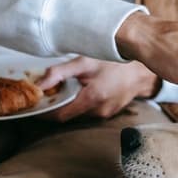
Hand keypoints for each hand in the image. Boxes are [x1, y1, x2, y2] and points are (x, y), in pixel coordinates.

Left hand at [37, 56, 158, 121]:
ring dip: (71, 104)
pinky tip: (87, 90)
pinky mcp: (110, 113)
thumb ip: (59, 73)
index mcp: (91, 99)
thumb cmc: (114, 63)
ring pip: (79, 113)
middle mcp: (98, 111)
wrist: (141, 71)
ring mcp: (105, 114)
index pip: (60, 116)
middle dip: (58, 106)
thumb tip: (39, 86)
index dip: (46, 113)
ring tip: (71, 88)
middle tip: (51, 93)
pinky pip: (89, 111)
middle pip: (69, 115)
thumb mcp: (84, 62)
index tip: (37, 104)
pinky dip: (83, 103)